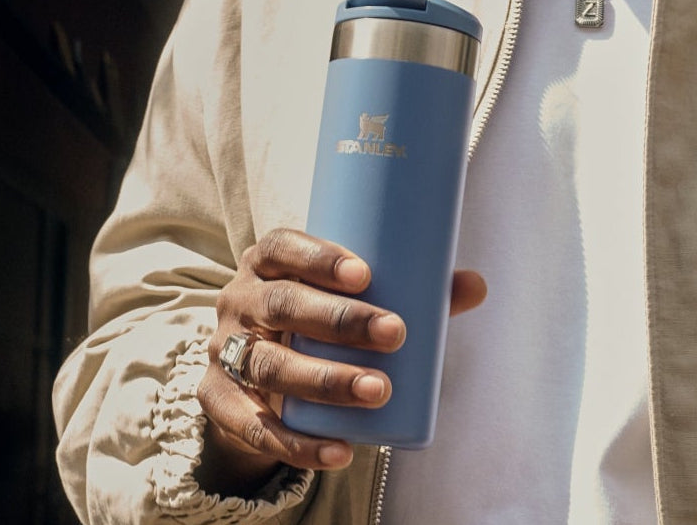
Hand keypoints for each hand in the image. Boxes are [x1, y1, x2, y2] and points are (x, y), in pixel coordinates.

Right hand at [195, 227, 485, 495]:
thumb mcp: (350, 302)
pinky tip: (339, 450)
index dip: (318, 257)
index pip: (281, 246)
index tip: (366, 273)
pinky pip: (253, 426)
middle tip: (396, 332)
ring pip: (269, 364)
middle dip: (339, 320)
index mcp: (267, 264)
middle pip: (281, 305)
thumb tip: (476, 285)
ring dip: (325, 380)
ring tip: (378, 390)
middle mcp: (240, 302)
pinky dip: (296, 443)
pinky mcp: (220, 402)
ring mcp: (225, 352)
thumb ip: (412, 293)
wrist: (255, 379)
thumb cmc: (317, 323)